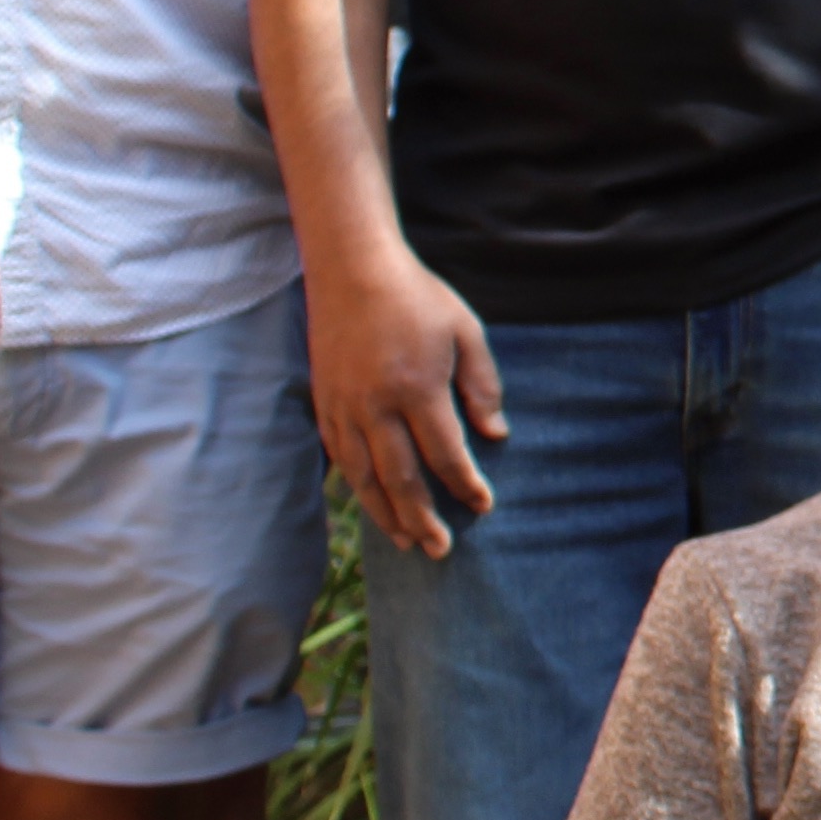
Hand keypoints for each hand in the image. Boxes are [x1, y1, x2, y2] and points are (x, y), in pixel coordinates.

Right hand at [307, 241, 501, 557]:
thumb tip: (495, 436)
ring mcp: (344, 408)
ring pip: (363, 477)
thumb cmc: (418, 298)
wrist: (352, 269)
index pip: (445, 453)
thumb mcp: (466, 332)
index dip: (465, 484)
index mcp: (417, 388)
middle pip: (400, 478)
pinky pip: (339, 458)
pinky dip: (356, 488)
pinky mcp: (324, 404)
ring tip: (406, 542)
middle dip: (422, 518)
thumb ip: (482, 387)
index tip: (483, 505)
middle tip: (440, 550)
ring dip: (386, 514)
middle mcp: (376, 405)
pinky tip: (373, 504)